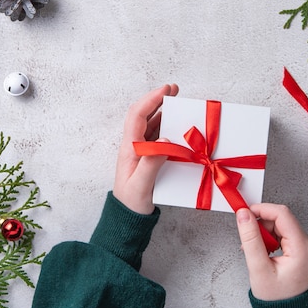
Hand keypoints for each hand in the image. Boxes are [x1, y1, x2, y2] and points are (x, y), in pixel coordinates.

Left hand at [113, 84, 178, 214]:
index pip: (137, 115)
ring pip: (151, 124)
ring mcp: (141, 150)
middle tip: (175, 89)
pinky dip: (167, 126)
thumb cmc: (132, 202)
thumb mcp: (141, 185)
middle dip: (158, 99)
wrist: (128, 218)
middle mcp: (134, 144)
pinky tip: (176, 124)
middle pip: (144, 114)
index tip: (166, 90)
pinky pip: (157, 136)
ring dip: (163, 111)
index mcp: (130, 147)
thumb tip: (166, 140)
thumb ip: (151, 163)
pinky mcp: (149, 157)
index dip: (151, 99)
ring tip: (178, 102)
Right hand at [235, 204, 307, 300]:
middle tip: (247, 239)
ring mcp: (307, 246)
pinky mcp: (302, 248)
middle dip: (261, 224)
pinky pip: (284, 233)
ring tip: (256, 250)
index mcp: (303, 248)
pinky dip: (270, 237)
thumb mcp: (258, 268)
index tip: (245, 213)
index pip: (282, 214)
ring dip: (264, 231)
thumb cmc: (275, 298)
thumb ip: (250, 239)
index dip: (262, 209)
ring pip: (282, 224)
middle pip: (282, 218)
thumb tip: (244, 215)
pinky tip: (263, 251)